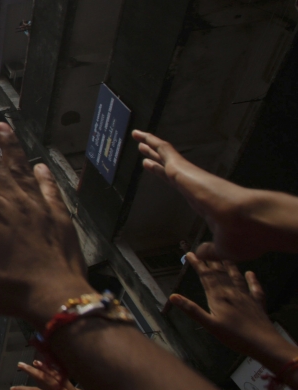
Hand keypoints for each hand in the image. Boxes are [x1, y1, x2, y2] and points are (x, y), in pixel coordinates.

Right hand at [0, 122, 91, 328]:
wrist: (56, 299)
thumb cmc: (5, 287)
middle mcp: (11, 201)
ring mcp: (38, 207)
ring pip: (21, 168)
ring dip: (10, 146)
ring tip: (3, 126)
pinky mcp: (58, 218)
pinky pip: (49, 189)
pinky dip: (43, 175)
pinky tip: (40, 166)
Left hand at [133, 130, 297, 260]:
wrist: (252, 221)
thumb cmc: (244, 235)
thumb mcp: (222, 248)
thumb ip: (209, 250)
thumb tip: (200, 254)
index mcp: (203, 202)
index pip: (179, 185)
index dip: (166, 175)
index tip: (155, 167)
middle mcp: (195, 186)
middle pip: (170, 167)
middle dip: (157, 157)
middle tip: (143, 147)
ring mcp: (191, 177)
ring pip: (167, 155)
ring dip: (152, 145)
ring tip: (138, 135)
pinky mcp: (186, 171)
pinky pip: (167, 151)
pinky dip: (155, 143)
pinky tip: (143, 136)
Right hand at [167, 254, 291, 366]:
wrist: (264, 343)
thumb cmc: (235, 336)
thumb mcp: (210, 325)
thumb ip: (192, 309)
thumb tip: (173, 296)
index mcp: (218, 297)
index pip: (206, 276)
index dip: (198, 264)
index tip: (190, 254)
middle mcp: (232, 292)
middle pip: (220, 273)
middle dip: (211, 261)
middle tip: (205, 249)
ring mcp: (246, 296)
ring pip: (236, 277)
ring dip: (229, 266)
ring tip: (224, 256)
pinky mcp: (258, 303)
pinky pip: (255, 288)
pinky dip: (253, 279)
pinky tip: (251, 273)